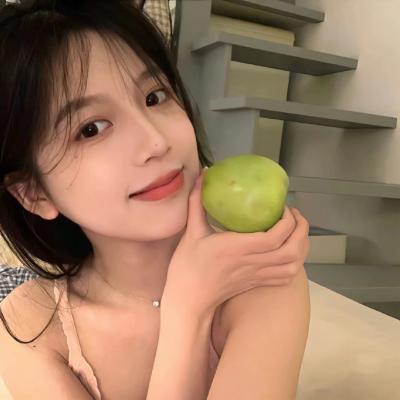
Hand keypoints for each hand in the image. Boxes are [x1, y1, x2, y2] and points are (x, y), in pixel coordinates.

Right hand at [162, 167, 309, 319]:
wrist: (189, 300)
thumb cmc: (188, 267)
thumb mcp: (191, 232)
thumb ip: (197, 202)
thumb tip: (204, 175)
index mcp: (237, 248)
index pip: (274, 237)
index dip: (287, 221)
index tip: (283, 208)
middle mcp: (251, 263)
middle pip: (291, 251)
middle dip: (301, 231)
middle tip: (295, 216)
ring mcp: (256, 276)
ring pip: (292, 266)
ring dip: (301, 247)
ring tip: (295, 231)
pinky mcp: (256, 284)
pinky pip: (285, 277)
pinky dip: (294, 264)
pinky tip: (288, 252)